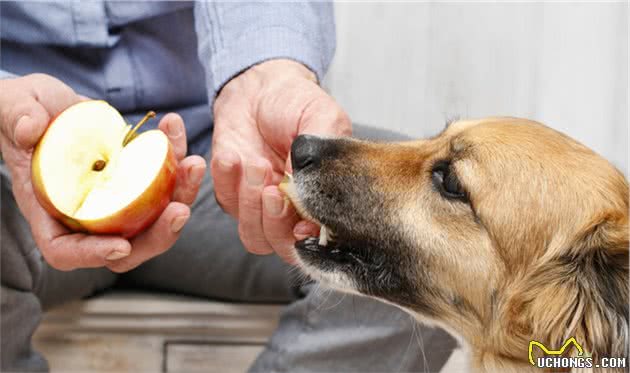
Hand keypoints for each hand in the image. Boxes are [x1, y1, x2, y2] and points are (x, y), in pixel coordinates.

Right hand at [0, 74, 205, 271]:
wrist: (48, 103)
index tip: (121, 246)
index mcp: (50, 208)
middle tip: (180, 210)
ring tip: (193, 164)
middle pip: (126, 244)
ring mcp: (116, 198)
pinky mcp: (137, 178)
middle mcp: (87, 212)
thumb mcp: (11, 108)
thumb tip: (29, 129)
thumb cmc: (20, 112)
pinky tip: (173, 129)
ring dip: (180, 193)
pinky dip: (175, 158)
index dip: (93, 255)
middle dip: (159, 234)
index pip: (66, 250)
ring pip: (155, 215)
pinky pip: (164, 180)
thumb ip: (17, 117)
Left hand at [211, 59, 351, 262]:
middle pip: (284, 247)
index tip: (301, 223)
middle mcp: (293, 211)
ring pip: (254, 236)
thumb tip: (308, 191)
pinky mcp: (232, 193)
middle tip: (273, 190)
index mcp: (323, 200)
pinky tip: (232, 156)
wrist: (261, 86)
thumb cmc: (298, 103)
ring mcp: (261, 206)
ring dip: (252, 206)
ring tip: (255, 165)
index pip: (320, 239)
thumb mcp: (324, 120)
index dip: (310, 240)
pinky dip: (227, 182)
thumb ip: (323, 156)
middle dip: (276, 223)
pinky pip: (227, 203)